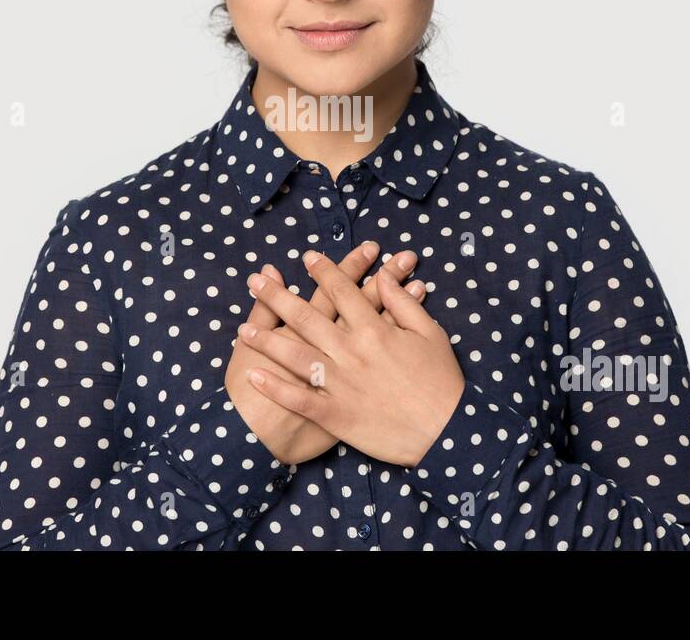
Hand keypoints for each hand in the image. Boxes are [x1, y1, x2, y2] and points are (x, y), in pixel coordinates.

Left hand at [240, 250, 464, 468]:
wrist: (445, 432)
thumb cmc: (441, 381)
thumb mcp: (430, 333)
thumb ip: (403, 304)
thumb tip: (383, 277)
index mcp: (374, 330)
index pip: (342, 291)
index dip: (323, 271)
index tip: (306, 257)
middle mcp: (351, 352)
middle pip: (307, 317)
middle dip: (278, 296)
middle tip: (256, 279)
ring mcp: (340, 384)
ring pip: (295, 355)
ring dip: (267, 340)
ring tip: (243, 328)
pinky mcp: (336, 414)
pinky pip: (299, 399)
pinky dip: (275, 387)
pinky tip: (254, 375)